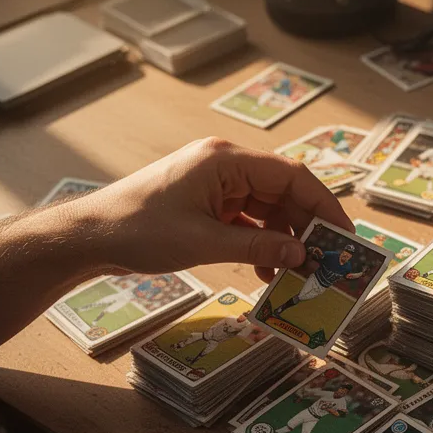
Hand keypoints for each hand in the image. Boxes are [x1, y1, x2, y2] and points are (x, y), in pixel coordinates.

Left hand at [73, 137, 353, 281]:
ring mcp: (216, 184)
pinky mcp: (207, 203)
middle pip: (283, 191)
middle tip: (326, 259)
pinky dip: (261, 243)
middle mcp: (226, 165)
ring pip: (268, 208)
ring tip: (294, 272)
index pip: (292, 175)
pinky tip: (266, 270)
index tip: (343, 235)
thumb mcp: (203, 242)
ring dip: (283, 239)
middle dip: (306, 226)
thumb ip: (258, 248)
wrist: (88, 237)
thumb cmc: (137, 230)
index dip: (323, 205)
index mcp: (226, 160)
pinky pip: (247, 220)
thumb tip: (301, 256)